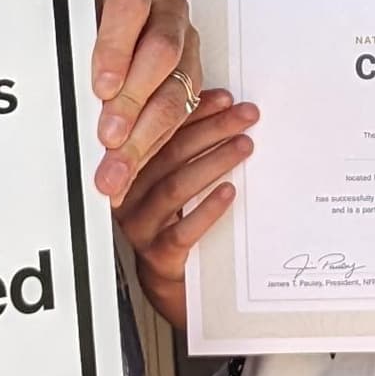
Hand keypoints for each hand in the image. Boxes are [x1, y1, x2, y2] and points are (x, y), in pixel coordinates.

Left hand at [87, 0, 200, 202]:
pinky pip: (182, 115)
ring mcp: (186, 46)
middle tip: (110, 136)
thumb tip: (57, 87)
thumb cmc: (96, 15)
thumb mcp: (78, 18)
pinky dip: (155, 144)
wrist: (127, 9)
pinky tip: (134, 165)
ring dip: (147, 133)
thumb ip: (73, 45)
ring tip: (120, 164)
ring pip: (178, 89)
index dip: (115, 49)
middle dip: (134, 101)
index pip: (129, 9)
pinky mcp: (193, 77)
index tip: (100, 86)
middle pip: (160, 54)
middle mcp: (167, 15)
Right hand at [117, 94, 256, 322]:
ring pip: (176, 186)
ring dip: (214, 162)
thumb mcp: (176, 178)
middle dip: (213, 130)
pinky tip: (230, 192)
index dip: (194, 112)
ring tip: (244, 147)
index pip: (159, 131)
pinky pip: (182, 229)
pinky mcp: (157, 254)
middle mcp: (129, 194)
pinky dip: (208, 208)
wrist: (169, 277)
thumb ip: (187, 146)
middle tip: (246, 118)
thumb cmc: (175, 218)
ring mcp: (141, 225)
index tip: (225, 99)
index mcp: (130, 168)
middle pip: (170, 154)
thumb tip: (225, 106)